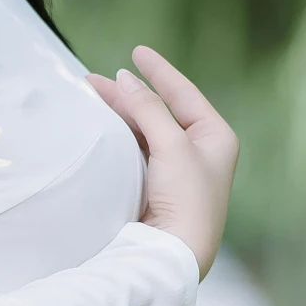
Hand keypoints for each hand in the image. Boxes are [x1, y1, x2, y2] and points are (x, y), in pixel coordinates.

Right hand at [86, 44, 238, 279]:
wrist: (173, 254)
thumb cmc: (186, 199)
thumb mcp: (172, 145)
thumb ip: (149, 109)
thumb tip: (126, 79)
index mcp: (216, 137)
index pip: (184, 93)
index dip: (160, 71)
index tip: (137, 51)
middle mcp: (198, 151)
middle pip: (159, 111)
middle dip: (128, 94)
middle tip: (94, 80)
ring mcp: (176, 170)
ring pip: (144, 130)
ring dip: (119, 114)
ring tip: (89, 98)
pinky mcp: (155, 186)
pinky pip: (135, 150)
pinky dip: (117, 135)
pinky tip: (99, 126)